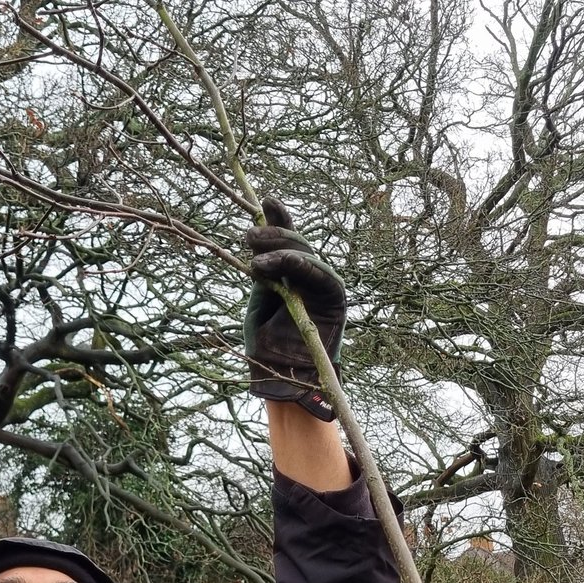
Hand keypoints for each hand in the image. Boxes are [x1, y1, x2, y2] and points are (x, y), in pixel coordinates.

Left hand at [243, 198, 345, 420]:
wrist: (283, 380)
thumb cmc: (267, 348)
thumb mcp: (259, 302)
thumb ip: (264, 273)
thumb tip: (258, 241)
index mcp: (290, 276)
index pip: (286, 241)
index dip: (279, 219)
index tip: (265, 200)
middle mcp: (308, 277)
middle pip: (296, 243)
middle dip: (273, 234)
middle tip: (248, 236)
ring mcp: (323, 286)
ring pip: (306, 254)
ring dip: (281, 250)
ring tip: (256, 257)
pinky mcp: (334, 299)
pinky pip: (321, 275)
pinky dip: (302, 265)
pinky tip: (282, 261)